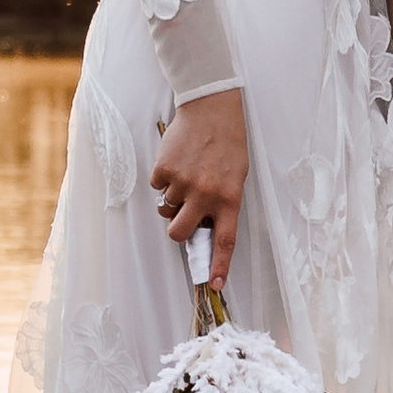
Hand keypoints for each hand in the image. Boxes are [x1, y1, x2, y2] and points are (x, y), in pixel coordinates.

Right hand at [151, 86, 247, 286]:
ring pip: (166, 208)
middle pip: (179, 233)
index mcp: (229, 198)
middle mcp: (205, 194)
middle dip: (177, 229)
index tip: (214, 284)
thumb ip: (221, 203)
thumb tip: (200, 228)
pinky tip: (177, 161)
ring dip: (172, 197)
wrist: (211, 108)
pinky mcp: (164, 169)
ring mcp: (183, 182)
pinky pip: (157, 186)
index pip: (224, 241)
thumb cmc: (227, 143)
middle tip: (181, 216)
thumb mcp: (235, 177)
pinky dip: (163, 178)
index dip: (218, 265)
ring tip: (186, 173)